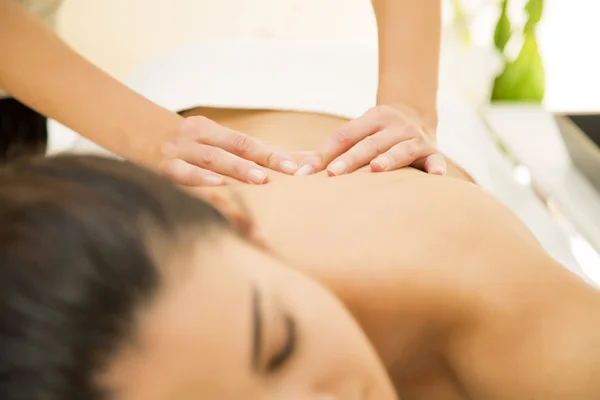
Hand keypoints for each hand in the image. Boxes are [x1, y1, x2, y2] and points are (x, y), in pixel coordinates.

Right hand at [159, 116, 297, 185]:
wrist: (129, 130)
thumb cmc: (177, 144)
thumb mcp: (203, 141)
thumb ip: (236, 155)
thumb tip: (273, 168)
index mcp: (211, 131)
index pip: (248, 141)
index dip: (273, 152)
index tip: (298, 164)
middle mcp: (199, 138)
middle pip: (236, 146)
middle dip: (264, 157)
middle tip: (289, 169)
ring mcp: (181, 151)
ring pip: (213, 158)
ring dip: (238, 168)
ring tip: (260, 178)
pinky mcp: (163, 167)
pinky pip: (184, 173)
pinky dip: (201, 178)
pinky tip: (218, 184)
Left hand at [294, 105, 445, 175]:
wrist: (417, 116)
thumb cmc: (375, 134)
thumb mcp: (356, 134)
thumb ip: (328, 150)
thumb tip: (295, 168)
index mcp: (371, 118)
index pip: (345, 134)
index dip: (325, 152)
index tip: (307, 172)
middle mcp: (393, 126)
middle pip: (370, 143)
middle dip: (352, 158)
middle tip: (334, 173)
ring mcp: (414, 138)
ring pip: (401, 149)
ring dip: (390, 158)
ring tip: (377, 169)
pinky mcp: (432, 152)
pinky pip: (435, 159)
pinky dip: (436, 166)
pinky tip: (436, 175)